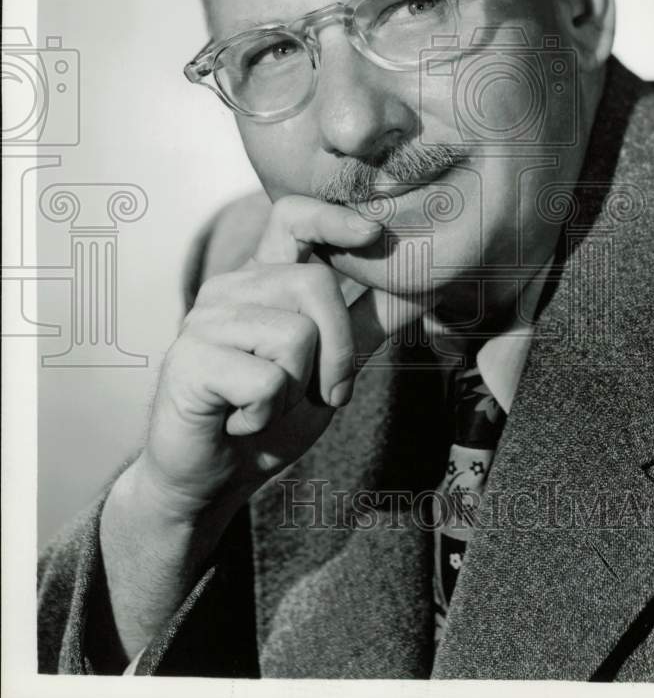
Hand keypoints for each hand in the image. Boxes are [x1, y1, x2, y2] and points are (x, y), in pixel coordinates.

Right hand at [136, 195, 419, 523]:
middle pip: (315, 285)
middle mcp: (229, 289)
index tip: (372, 233)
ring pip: (295, 336)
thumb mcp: (329, 368)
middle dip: (337, 352)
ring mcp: (203, 321)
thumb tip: (421, 284)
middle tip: (315, 393)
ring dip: (297, 390)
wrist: (211, 481)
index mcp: (261, 281)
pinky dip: (266, 415)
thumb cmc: (270, 419)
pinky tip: (239, 421)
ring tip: (263, 405)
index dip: (332, 216)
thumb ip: (364, 324)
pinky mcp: (189, 360)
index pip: (292, 217)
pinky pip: (268, 381)